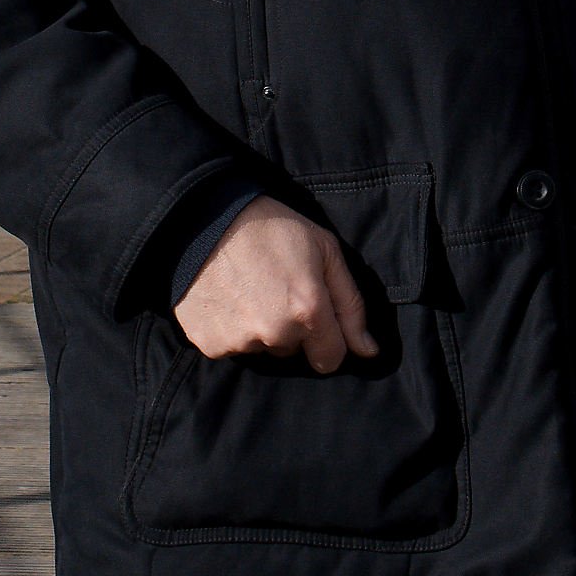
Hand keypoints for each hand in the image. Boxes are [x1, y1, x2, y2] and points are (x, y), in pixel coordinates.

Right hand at [175, 196, 381, 372]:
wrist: (206, 216)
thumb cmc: (272, 227)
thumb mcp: (325, 250)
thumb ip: (351, 306)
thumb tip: (369, 352)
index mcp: (308, 310)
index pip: (331, 359)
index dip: (327, 339)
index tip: (313, 315)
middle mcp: (275, 333)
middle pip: (293, 351)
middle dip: (290, 327)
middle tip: (274, 288)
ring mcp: (239, 341)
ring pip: (262, 349)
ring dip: (259, 328)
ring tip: (248, 288)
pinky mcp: (210, 344)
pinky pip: (231, 347)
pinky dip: (231, 328)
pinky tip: (227, 297)